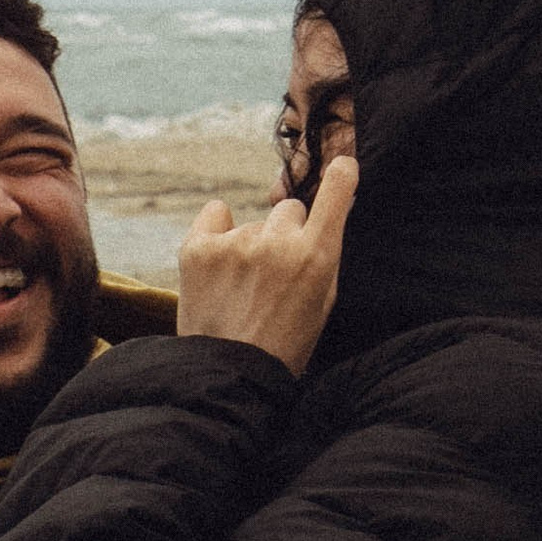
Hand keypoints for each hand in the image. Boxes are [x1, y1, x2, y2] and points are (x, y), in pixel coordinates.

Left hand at [173, 155, 355, 376]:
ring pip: (253, 222)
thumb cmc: (285, 343)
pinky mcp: (198, 246)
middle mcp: (277, 242)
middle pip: (289, 211)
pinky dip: (217, 232)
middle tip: (274, 273)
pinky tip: (218, 264)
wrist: (229, 376)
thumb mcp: (323, 301)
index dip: (341, 176)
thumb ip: (326, 252)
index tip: (343, 165)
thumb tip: (332, 209)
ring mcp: (235, 242)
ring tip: (241, 287)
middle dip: (287, 234)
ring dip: (251, 244)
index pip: (336, 194)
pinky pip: (215, 213)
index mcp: (316, 257)